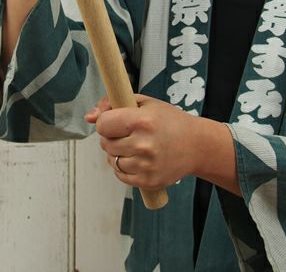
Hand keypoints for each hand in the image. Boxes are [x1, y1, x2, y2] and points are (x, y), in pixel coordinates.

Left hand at [84, 95, 200, 190]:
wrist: (196, 145)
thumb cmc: (169, 120)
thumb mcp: (144, 103)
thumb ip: (113, 104)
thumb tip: (88, 117)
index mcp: (142, 121)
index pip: (103, 124)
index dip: (105, 121)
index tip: (113, 120)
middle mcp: (143, 144)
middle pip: (105, 143)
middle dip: (111, 137)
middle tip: (127, 132)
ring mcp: (145, 166)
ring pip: (111, 160)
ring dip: (116, 153)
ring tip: (133, 145)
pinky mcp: (147, 182)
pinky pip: (120, 175)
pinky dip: (123, 167)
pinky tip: (136, 158)